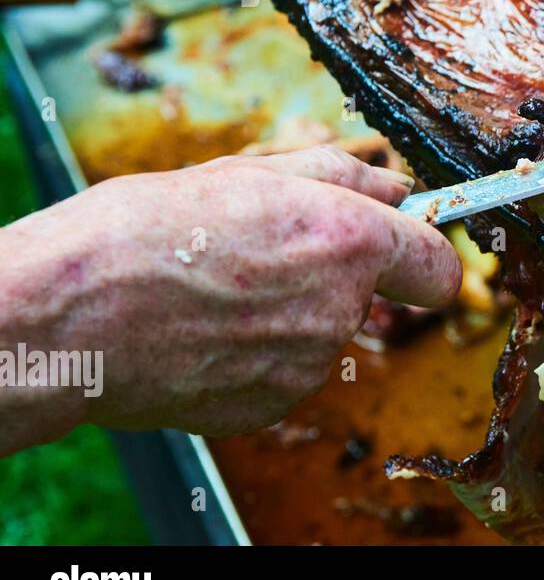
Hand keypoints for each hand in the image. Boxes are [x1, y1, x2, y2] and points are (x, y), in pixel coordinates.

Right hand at [0, 146, 460, 450]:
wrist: (69, 316)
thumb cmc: (145, 232)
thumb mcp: (249, 173)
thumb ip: (340, 177)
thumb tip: (393, 187)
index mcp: (348, 242)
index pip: (438, 266)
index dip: (426, 253)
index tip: (412, 247)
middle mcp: (340, 310)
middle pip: (366, 293)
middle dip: (331, 272)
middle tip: (261, 249)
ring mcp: (306, 366)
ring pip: (320, 330)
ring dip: (287, 310)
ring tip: (214, 288)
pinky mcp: (270, 406)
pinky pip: (283, 369)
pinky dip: (255, 352)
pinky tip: (202, 330)